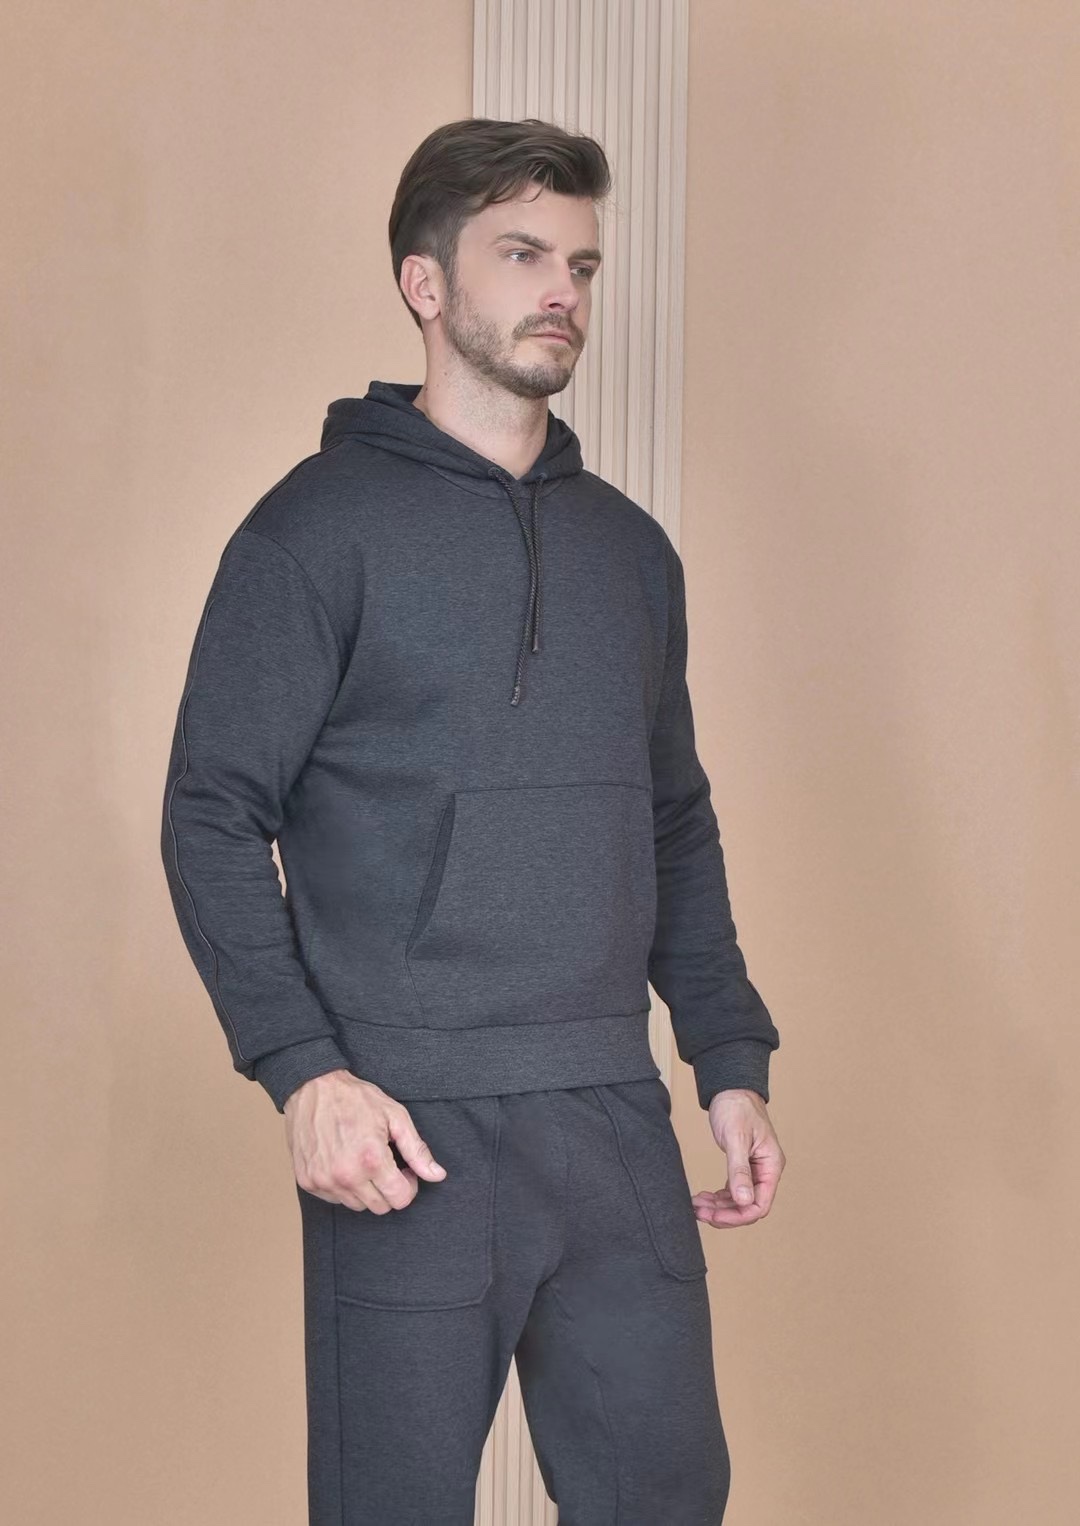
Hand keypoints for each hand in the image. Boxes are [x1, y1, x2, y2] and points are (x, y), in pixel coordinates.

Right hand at [283, 1069, 446, 1212]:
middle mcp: (346, 1176)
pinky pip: (334, 1199)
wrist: (312, 1087)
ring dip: (365, 1190)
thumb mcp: (395, 1116)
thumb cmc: (355, 1098)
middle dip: (389, 1190)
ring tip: (363, 1162)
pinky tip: (344, 1163)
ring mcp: (323, 1181)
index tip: (404, 1171)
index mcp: (371, 1160)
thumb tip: (438, 1176)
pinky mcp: (307, 1181)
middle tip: (386, 1166)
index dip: (409, 1186)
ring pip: (357, 1205)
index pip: (400, 1199)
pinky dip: (343, 1187)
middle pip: (380, 1207)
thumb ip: (417, 1150)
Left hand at [691, 1088, 784, 1227]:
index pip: (760, 1204)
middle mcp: (766, 1171)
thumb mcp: (736, 1138)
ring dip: (718, 1207)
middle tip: (698, 1212)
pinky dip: (718, 1198)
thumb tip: (744, 1201)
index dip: (737, 1216)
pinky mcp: (742, 1166)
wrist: (730, 1088)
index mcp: (771, 1166)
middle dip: (723, 1213)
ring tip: (696, 1206)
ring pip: (738, 1200)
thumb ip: (739, 1170)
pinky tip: (703, 1198)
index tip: (714, 1217)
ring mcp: (755, 1170)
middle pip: (748, 1206)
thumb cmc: (737, 1107)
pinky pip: (733, 1190)